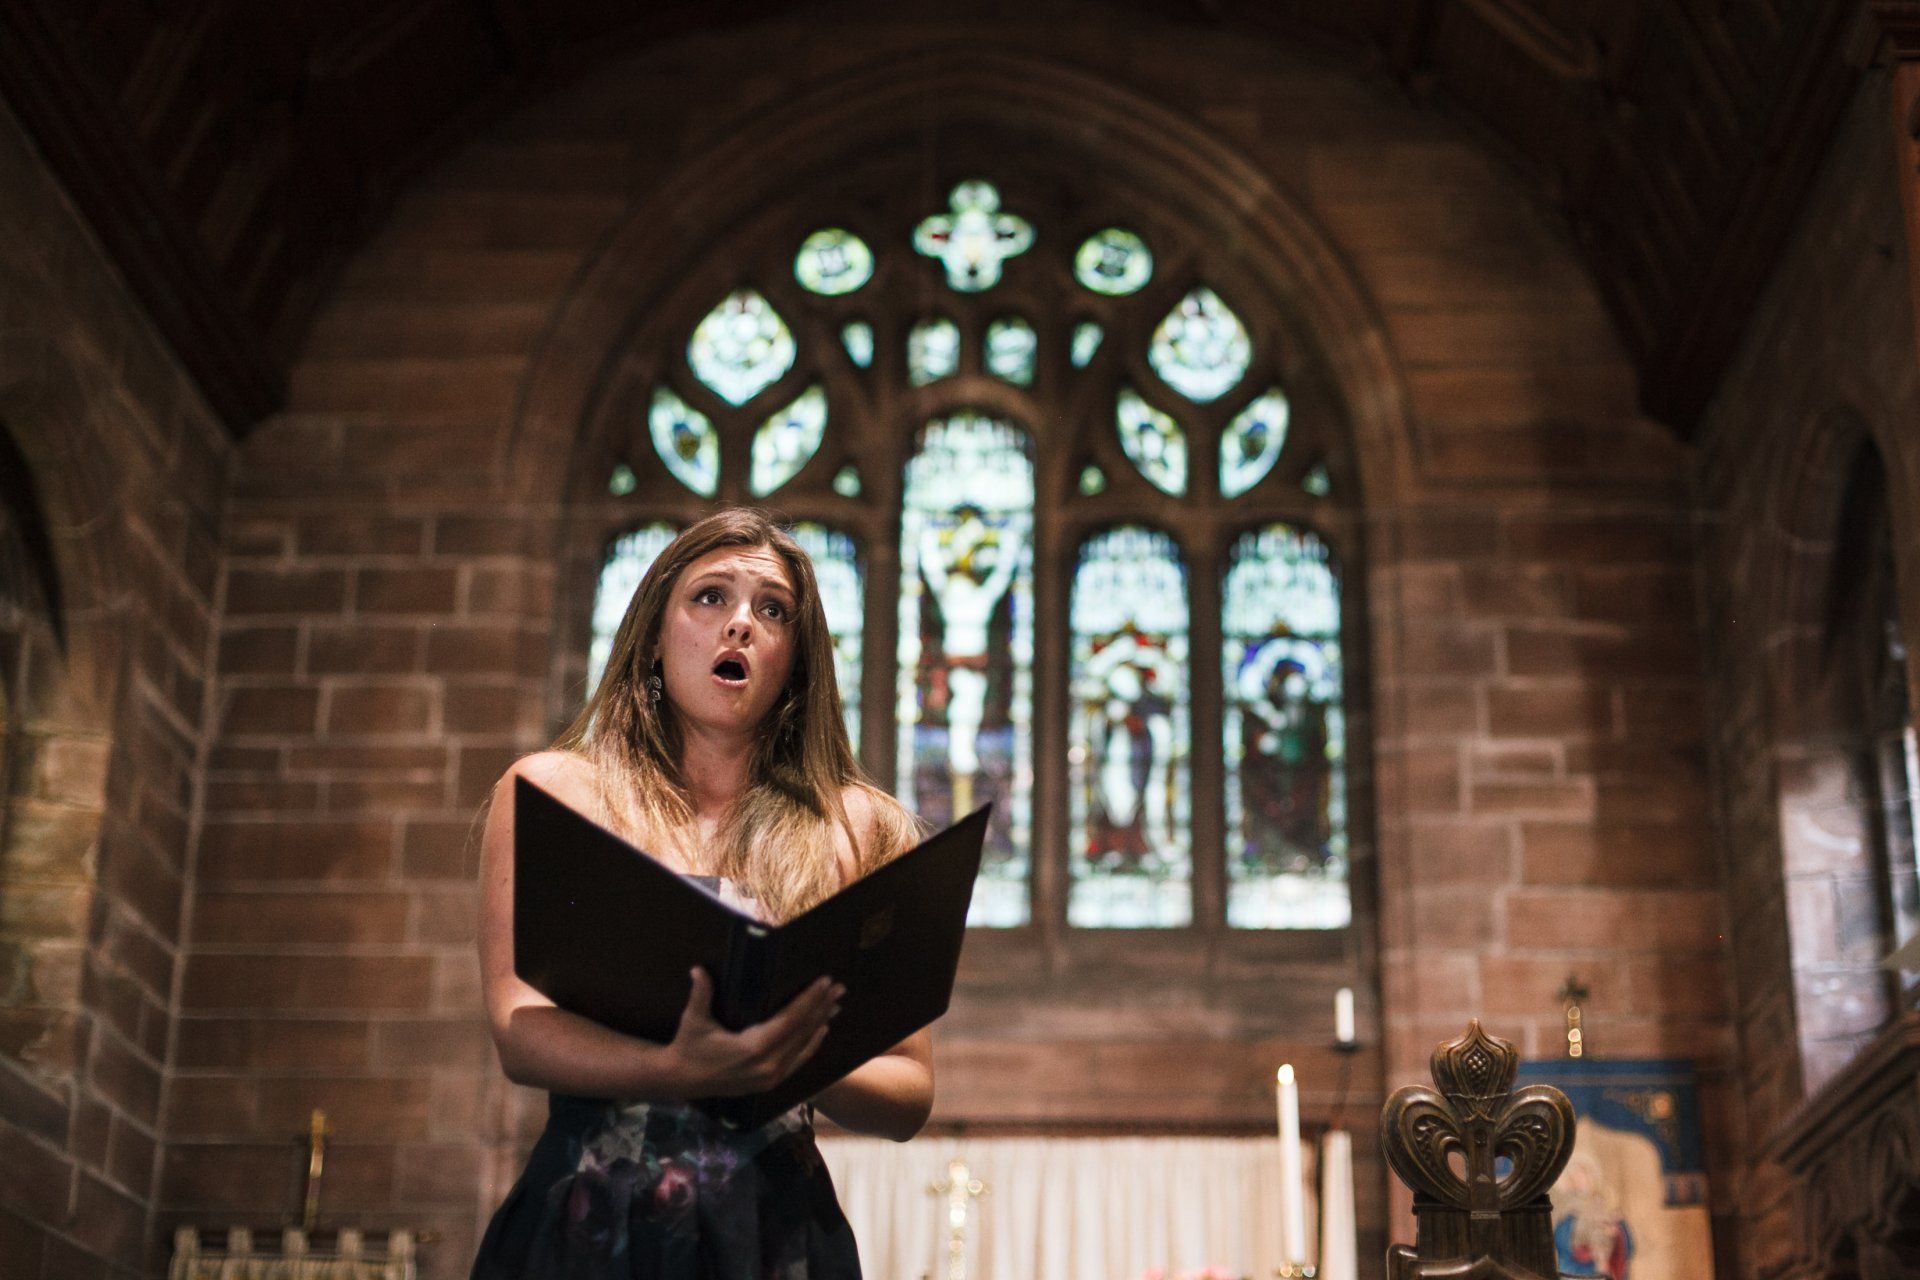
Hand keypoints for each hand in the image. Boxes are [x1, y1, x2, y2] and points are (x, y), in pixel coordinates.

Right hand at [664, 969, 842, 1097]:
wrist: (681, 1080)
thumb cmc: (689, 1046)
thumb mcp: (694, 1020)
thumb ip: (701, 993)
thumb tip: (697, 969)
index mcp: (753, 1048)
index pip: (791, 1019)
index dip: (809, 999)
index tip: (825, 982)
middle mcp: (767, 1065)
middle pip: (802, 1031)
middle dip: (822, 1007)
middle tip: (839, 988)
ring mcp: (770, 1077)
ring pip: (803, 1046)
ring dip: (820, 1023)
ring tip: (835, 1004)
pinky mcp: (769, 1083)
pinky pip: (796, 1061)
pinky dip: (811, 1045)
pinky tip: (821, 1031)